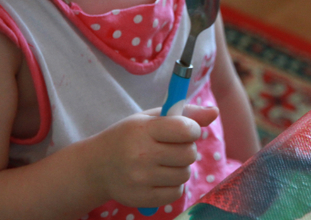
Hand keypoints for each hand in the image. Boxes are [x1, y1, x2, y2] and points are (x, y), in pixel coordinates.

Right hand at [83, 105, 218, 207]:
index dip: (192, 130)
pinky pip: (176, 192)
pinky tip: (160, 177)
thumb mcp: (151, 119)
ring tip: (164, 162)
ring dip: (181, 168)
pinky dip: (174, 185)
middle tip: (173, 147)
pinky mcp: (141, 198)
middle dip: (187, 149)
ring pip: (185, 174)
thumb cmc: (129, 137)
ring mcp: (140, 179)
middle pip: (189, 154)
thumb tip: (214, 112)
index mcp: (143, 129)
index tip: (186, 131)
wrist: (96, 166)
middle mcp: (140, 154)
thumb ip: (185, 114)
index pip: (185, 130)